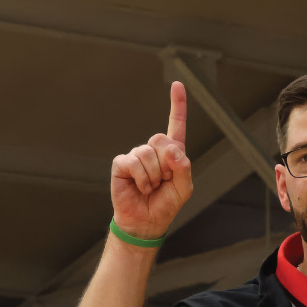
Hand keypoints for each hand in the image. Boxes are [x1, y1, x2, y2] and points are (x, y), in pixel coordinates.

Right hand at [109, 81, 192, 240]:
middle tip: (164, 181)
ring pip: (147, 152)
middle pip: (161, 139)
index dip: (177, 105)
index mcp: (172, 153)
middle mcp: (153, 151)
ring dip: (153, 175)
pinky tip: (140, 187)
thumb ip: (184, 167)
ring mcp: (136, 156)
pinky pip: (132, 161)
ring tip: (151, 187)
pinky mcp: (121, 164)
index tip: (177, 85)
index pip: (176, 125)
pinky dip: (140, 177)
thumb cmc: (165, 205)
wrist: (145, 222)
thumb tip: (172, 149)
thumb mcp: (184, 188)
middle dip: (166, 164)